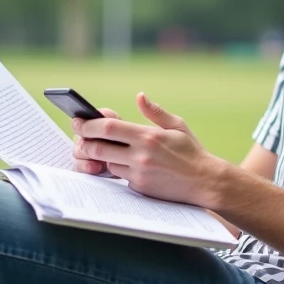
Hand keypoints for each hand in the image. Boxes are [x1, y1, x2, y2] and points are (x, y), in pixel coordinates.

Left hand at [73, 93, 220, 205]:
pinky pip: (120, 176)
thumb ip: (155, 112)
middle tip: (80, 137)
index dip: (89, 124)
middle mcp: (140, 155)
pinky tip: (124, 162)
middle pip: (99, 147)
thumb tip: (139, 96)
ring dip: (102, 156)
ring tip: (103, 147)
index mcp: (148, 136)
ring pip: (107, 162)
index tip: (79, 121)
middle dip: (84, 142)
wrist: (205, 182)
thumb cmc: (191, 152)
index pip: (108, 127)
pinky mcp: (139, 187)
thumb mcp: (177, 126)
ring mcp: (139, 173)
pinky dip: (118, 167)